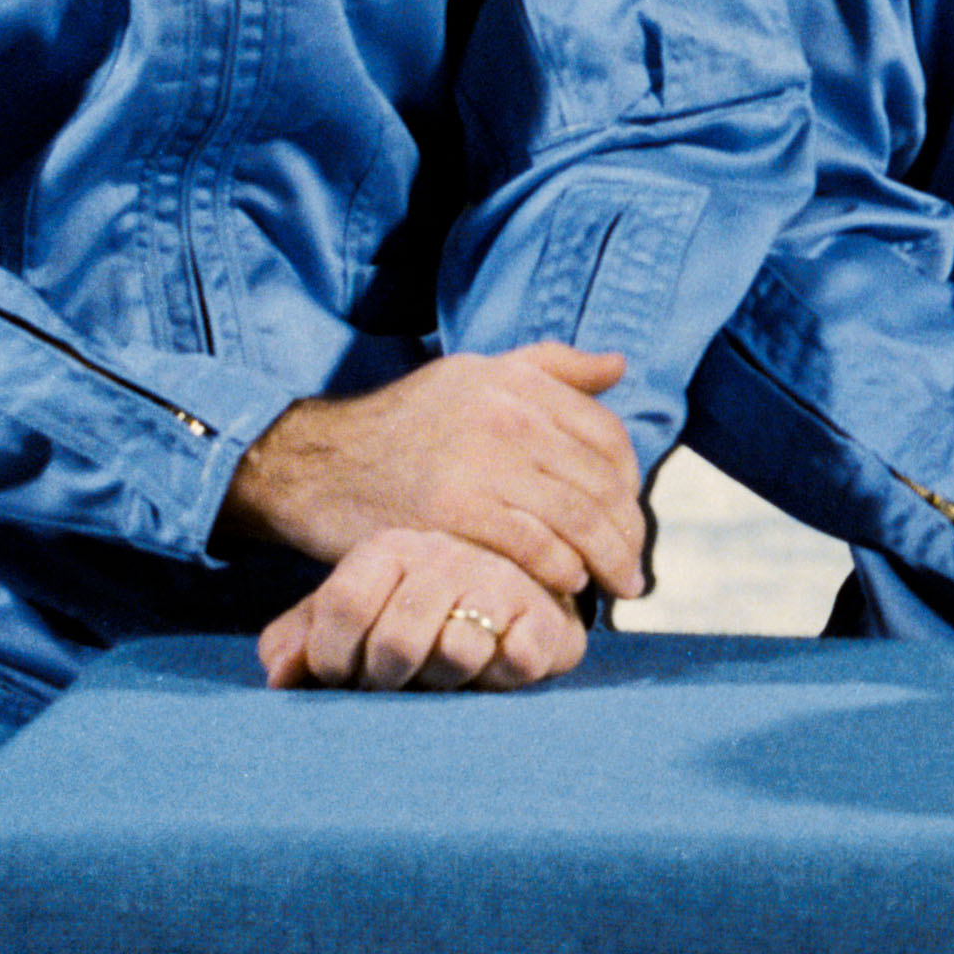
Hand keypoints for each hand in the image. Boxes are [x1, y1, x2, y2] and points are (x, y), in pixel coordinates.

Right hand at [224, 347, 643, 607]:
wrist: (319, 462)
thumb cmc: (405, 422)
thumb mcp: (474, 373)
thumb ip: (550, 367)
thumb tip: (618, 366)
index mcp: (518, 382)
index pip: (606, 435)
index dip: (630, 483)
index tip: (630, 516)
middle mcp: (508, 414)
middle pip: (599, 481)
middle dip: (627, 532)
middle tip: (635, 570)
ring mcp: (482, 462)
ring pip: (576, 517)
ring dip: (609, 559)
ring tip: (619, 587)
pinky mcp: (454, 511)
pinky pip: (532, 546)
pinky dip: (561, 570)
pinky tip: (570, 586)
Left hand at [258, 531, 585, 693]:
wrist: (515, 591)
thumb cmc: (414, 614)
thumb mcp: (351, 615)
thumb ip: (299, 639)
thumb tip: (279, 676)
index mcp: (389, 548)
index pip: (343, 606)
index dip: (330, 659)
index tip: (339, 676)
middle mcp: (446, 555)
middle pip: (396, 642)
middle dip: (384, 681)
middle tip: (392, 682)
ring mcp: (501, 582)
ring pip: (456, 653)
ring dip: (441, 684)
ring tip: (441, 675)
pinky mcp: (547, 617)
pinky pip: (515, 660)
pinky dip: (498, 678)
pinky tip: (489, 671)